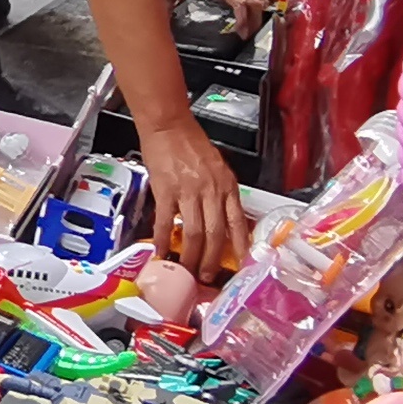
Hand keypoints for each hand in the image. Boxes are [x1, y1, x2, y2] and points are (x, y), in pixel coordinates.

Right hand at [140, 115, 248, 274]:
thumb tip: (223, 219)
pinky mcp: (166, 191)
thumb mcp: (218, 168)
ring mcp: (188, 191)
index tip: (240, 265)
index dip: (239, 247)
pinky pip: (167, 222)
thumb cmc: (191, 144)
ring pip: (194, 233)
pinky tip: (161, 252)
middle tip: (206, 277)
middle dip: (211, 261)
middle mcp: (211, 191)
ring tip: (187, 271)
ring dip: (190, 257)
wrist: (169, 126)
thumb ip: (222, 193)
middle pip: (215, 235)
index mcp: (227, 185)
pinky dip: (164, 240)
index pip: (237, 223)